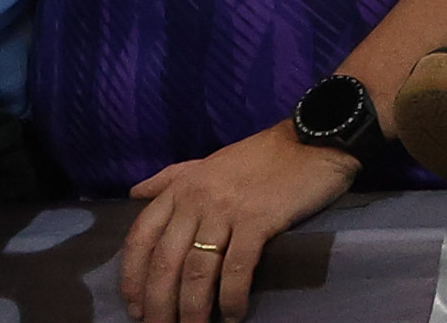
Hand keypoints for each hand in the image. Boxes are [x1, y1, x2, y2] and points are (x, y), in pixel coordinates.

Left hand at [118, 122, 358, 322]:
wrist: (314, 140)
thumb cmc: (262, 155)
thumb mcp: (209, 162)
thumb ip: (171, 177)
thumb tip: (135, 192)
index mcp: (182, 187)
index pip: (141, 238)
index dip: (133, 277)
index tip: (135, 306)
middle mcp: (197, 200)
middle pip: (166, 262)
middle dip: (159, 304)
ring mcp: (227, 210)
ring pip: (198, 271)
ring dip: (192, 310)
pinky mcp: (258, 221)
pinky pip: (236, 269)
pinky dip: (231, 298)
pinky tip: (233, 315)